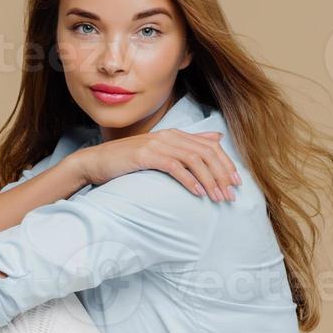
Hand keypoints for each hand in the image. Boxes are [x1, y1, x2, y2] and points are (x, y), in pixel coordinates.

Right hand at [72, 128, 240, 200]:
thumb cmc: (127, 162)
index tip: (237, 183)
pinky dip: (189, 180)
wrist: (96, 162)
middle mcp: (169, 136)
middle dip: (222, 174)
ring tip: (217, 198)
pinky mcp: (146, 155)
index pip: (211, 145)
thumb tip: (217, 137)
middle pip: (207, 153)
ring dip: (209, 180)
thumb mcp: (160, 151)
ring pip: (194, 160)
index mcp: (175, 135)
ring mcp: (157, 144)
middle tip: (231, 195)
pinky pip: (174, 166)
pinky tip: (197, 193)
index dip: (227, 164)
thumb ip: (188, 144)